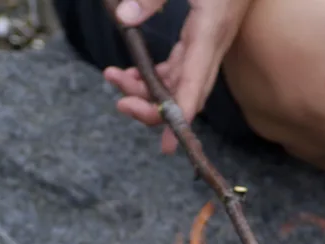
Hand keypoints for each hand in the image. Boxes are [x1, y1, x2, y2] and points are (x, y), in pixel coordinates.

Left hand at [108, 0, 251, 152]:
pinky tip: (132, 73)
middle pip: (185, 94)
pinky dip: (155, 78)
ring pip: (178, 85)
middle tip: (121, 103)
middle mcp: (211, 47)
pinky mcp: (201, 41)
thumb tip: (124, 19)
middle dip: (153, 108)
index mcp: (210, 31)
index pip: (196, 83)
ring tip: (114, 79)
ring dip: (147, 92)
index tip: (170, 143)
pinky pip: (178, 71)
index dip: (182, 115)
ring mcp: (207, 47)